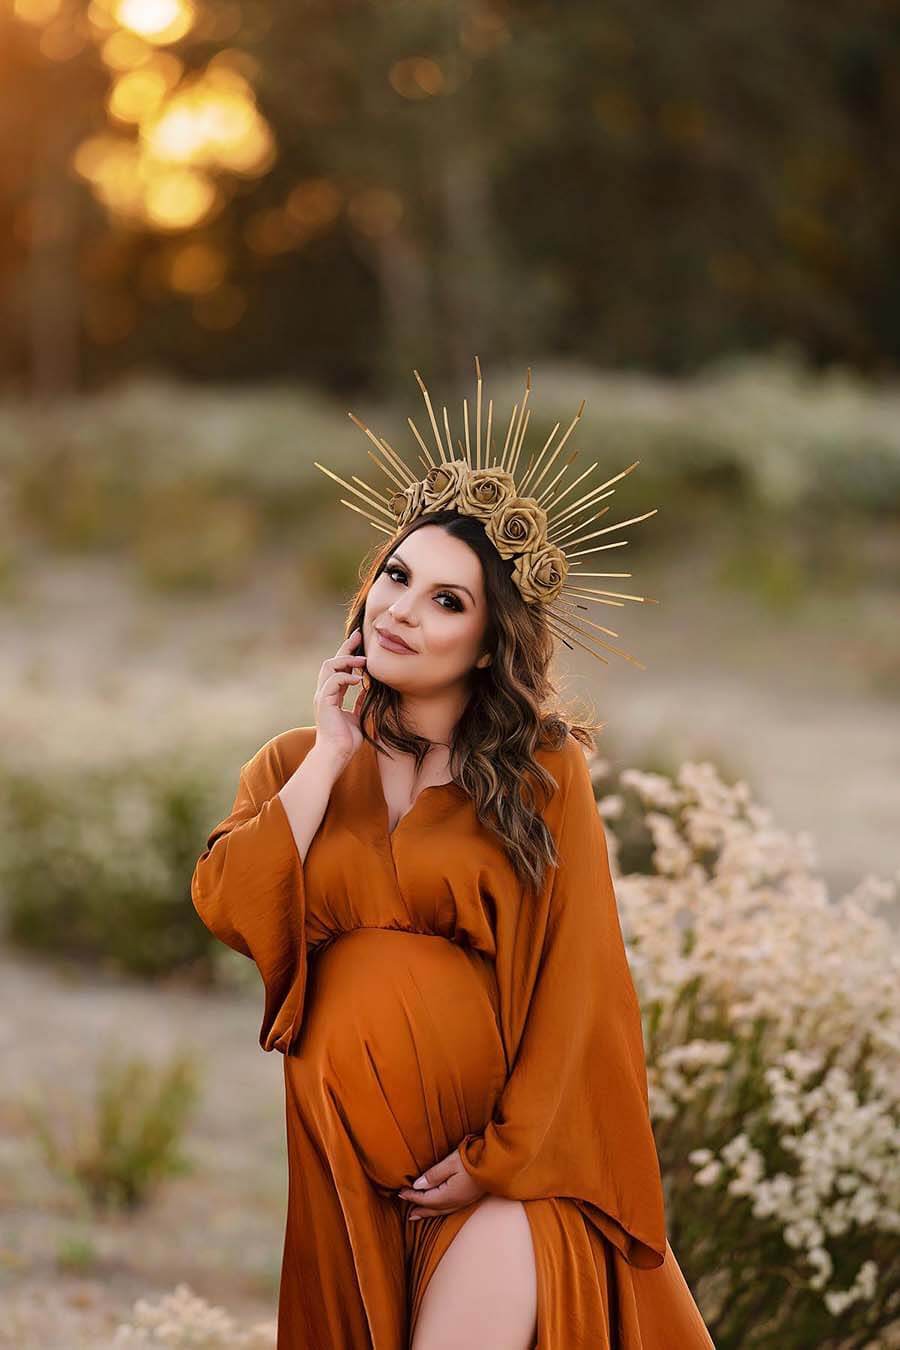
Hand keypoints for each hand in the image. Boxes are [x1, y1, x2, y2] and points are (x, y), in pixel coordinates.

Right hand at [313, 628, 367, 764]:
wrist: (337, 754)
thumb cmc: (346, 740)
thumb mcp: (358, 716)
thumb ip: (361, 702)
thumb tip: (369, 690)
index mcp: (331, 695)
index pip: (338, 668)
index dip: (348, 653)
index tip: (360, 641)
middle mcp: (324, 693)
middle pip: (332, 661)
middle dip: (346, 647)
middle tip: (359, 636)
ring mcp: (323, 696)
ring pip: (329, 666)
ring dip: (347, 660)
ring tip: (363, 661)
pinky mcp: (324, 702)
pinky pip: (333, 681)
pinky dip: (345, 677)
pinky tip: (359, 680)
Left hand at [396, 1144, 486, 1219]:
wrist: (498, 1163)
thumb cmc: (474, 1159)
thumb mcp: (451, 1162)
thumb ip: (433, 1174)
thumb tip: (417, 1185)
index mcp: (448, 1195)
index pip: (425, 1199)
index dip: (412, 1196)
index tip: (400, 1192)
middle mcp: (455, 1202)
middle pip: (432, 1209)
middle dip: (418, 1209)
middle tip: (406, 1212)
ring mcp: (463, 1201)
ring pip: (441, 1211)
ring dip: (428, 1213)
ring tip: (417, 1215)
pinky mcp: (469, 1198)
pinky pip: (448, 1209)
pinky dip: (438, 1210)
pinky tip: (438, 1208)